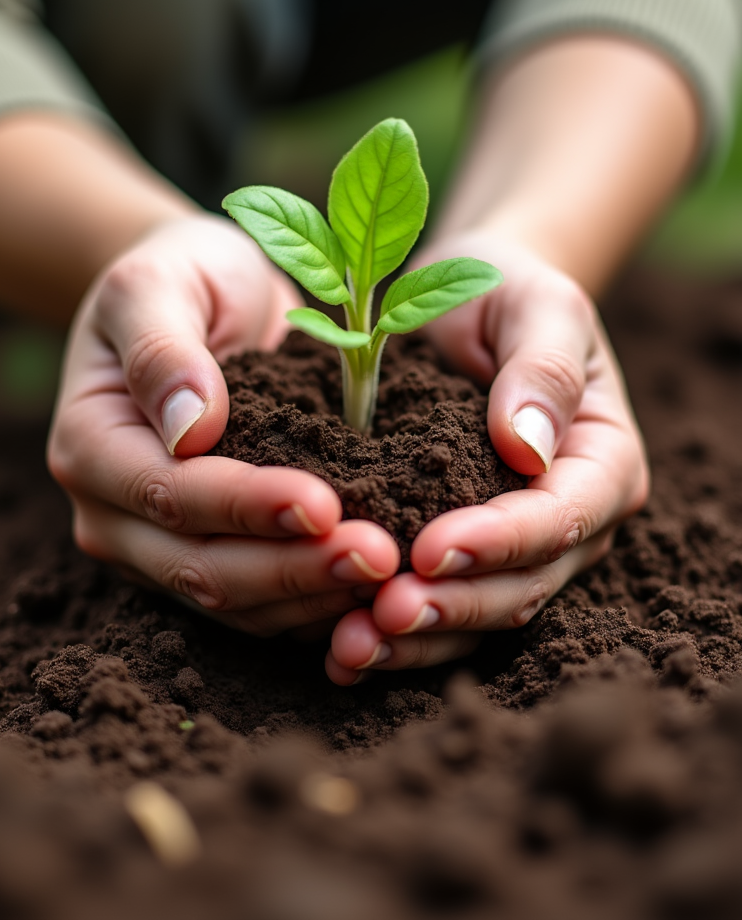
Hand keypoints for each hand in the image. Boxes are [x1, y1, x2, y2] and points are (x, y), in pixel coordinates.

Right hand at [48, 216, 399, 635]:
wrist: (202, 299)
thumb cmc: (180, 276)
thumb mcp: (158, 282)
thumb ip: (163, 349)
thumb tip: (191, 430)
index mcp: (91, 446)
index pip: (170, 494)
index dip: (247, 505)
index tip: (325, 503)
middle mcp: (113, 513)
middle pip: (202, 568)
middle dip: (293, 568)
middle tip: (379, 555)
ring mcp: (156, 547)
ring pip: (235, 601)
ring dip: (313, 594)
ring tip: (391, 572)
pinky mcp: (206, 558)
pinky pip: (260, 602)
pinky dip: (315, 599)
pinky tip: (373, 584)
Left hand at [325, 236, 648, 682]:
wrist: (466, 299)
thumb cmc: (506, 290)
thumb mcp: (538, 303)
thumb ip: (543, 368)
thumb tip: (529, 447)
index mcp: (601, 460)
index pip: (561, 517)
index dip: (500, 541)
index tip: (430, 548)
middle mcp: (569, 518)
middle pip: (521, 585)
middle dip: (453, 606)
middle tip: (383, 615)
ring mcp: (516, 545)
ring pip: (477, 613)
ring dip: (418, 639)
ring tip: (350, 649)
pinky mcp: (464, 555)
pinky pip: (439, 604)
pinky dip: (396, 635)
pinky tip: (339, 649)